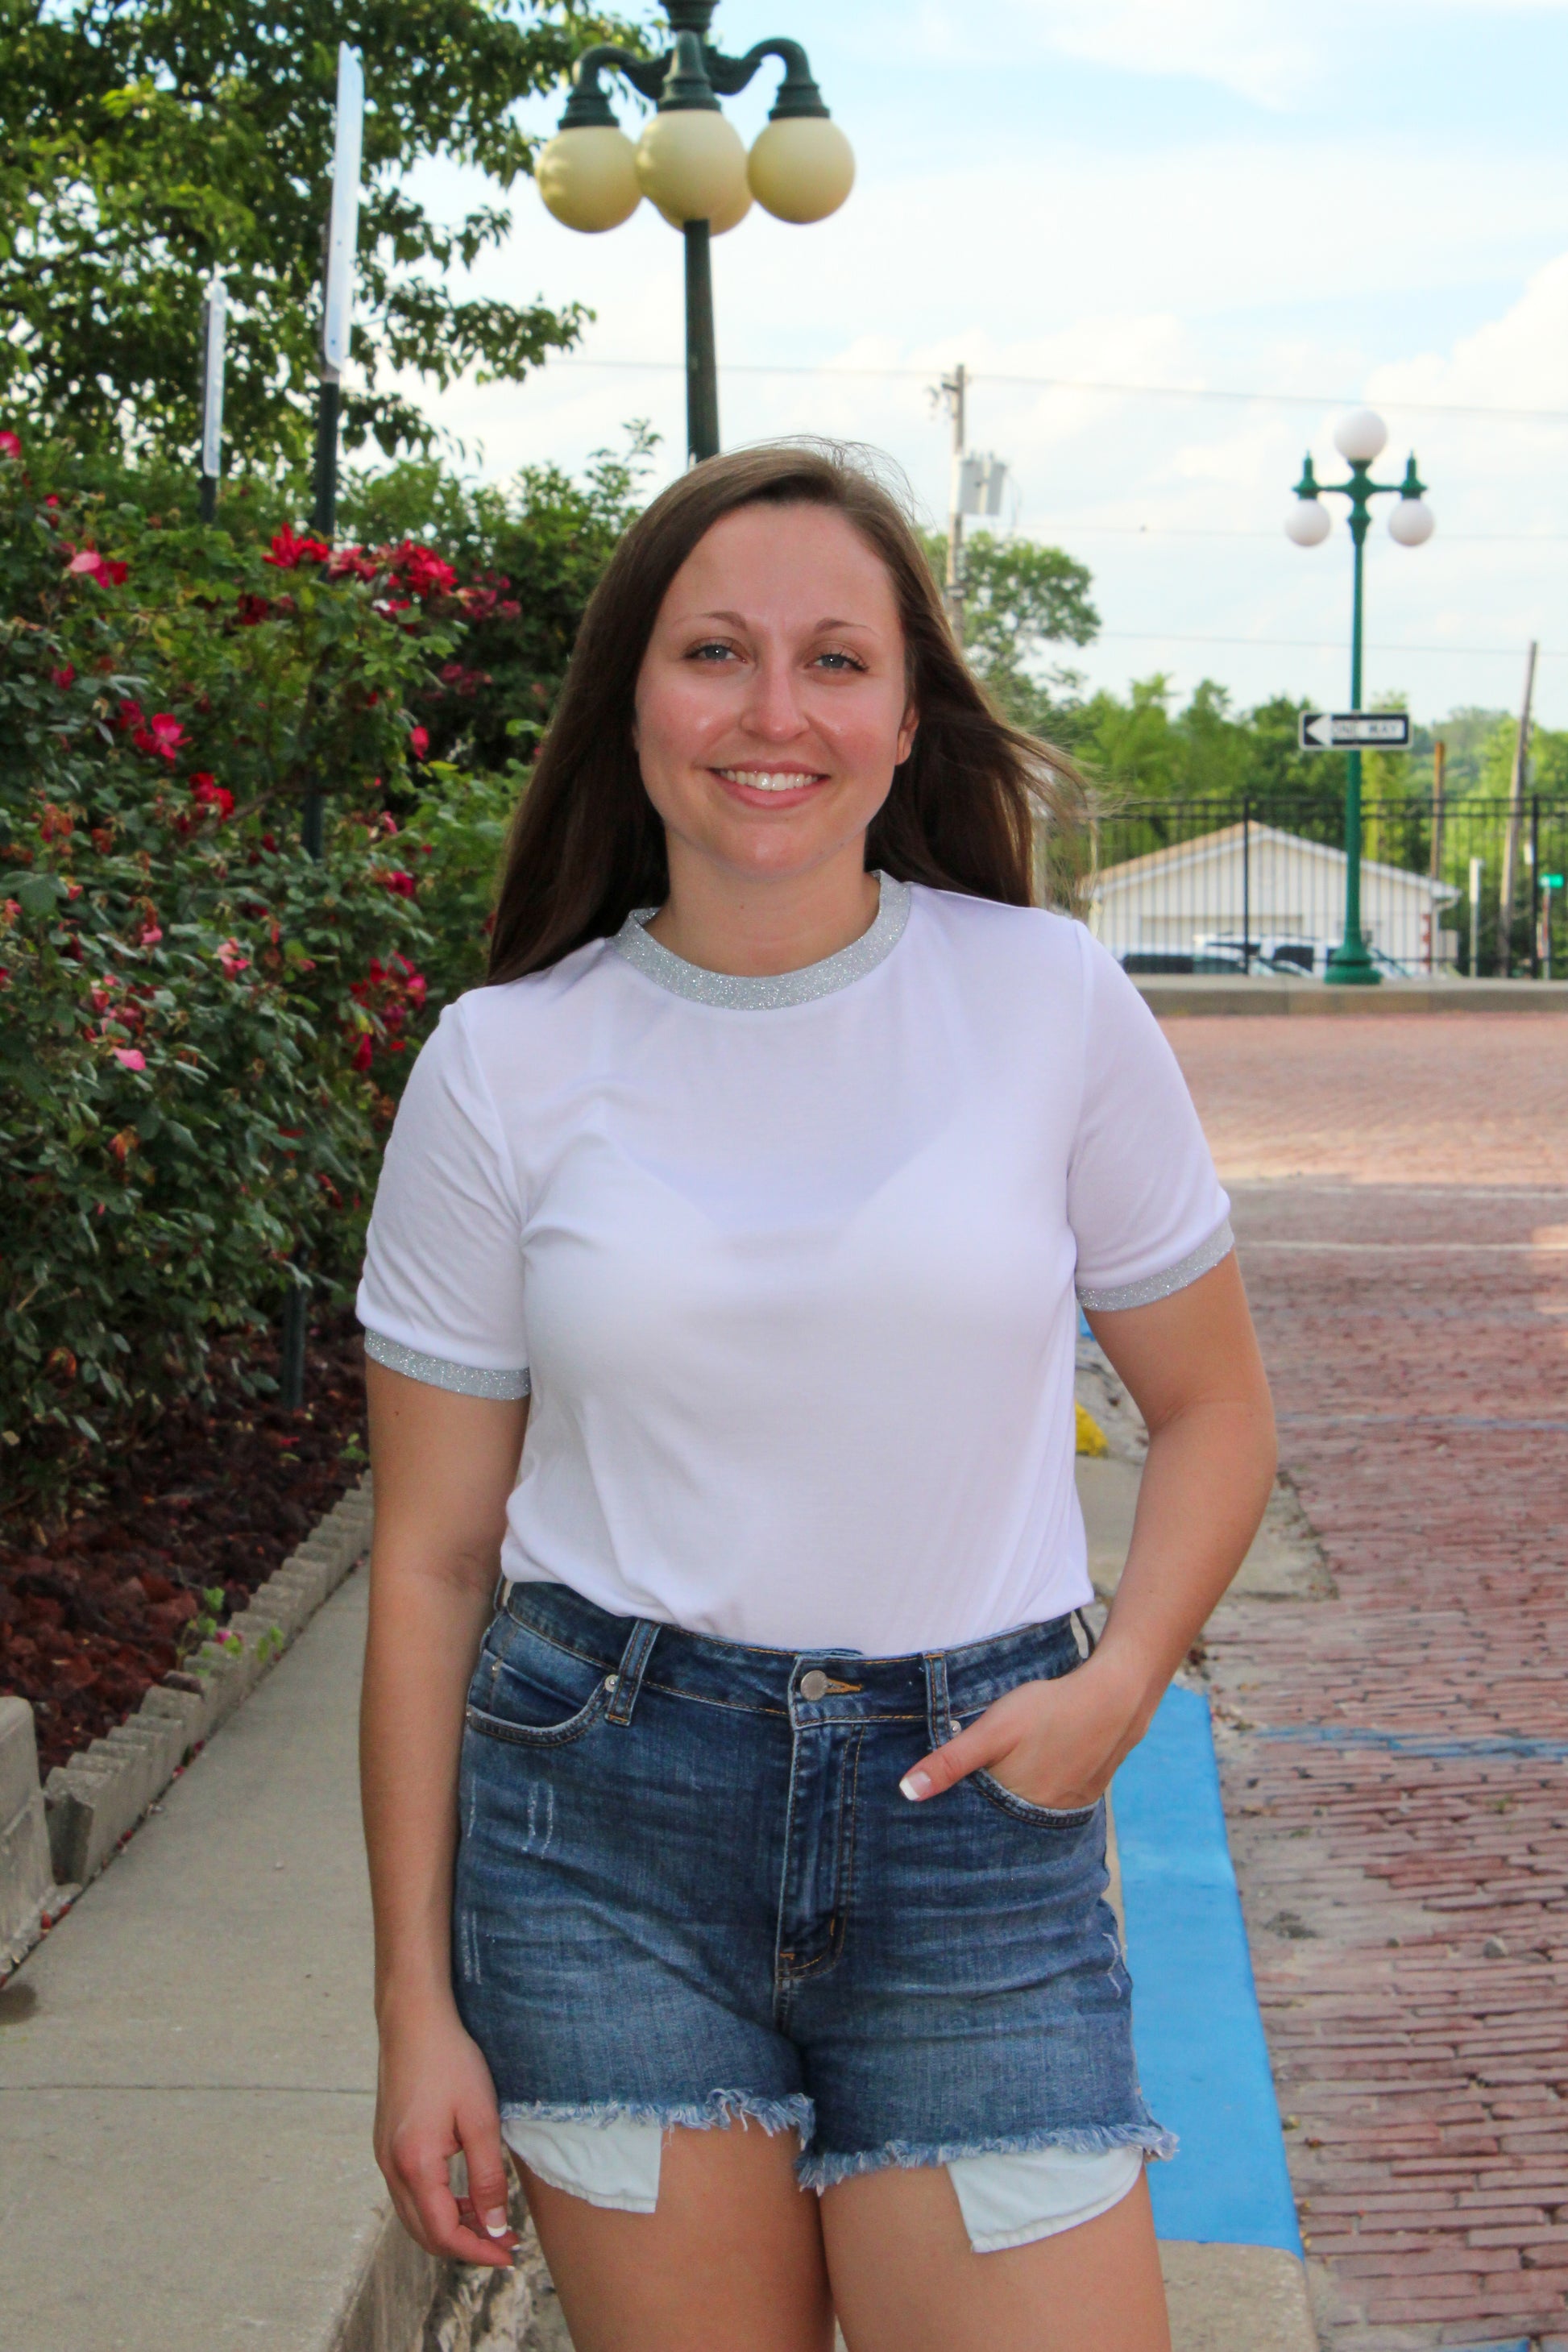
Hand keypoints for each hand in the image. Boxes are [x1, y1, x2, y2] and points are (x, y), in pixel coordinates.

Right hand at [374, 1996, 519, 2267]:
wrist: (413, 2021)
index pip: (443, 2233)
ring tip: (490, 2221)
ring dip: (451, 2227)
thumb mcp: (481, 2119)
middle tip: (504, 2244)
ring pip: (415, 2216)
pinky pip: (409, 2194)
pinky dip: (437, 2206)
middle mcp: (391, 2169)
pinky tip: (464, 2195)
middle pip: (425, 2233)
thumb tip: (495, 2227)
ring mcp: (384, 2158)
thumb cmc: (450, 2062)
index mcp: (415, 2166)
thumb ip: (488, 2178)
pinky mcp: (386, 2146)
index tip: (510, 2254)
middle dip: (466, 2245)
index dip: (478, 2251)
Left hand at [899, 1649, 1152, 1811]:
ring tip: (1006, 1782)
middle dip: (988, 1813)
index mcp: (1016, 1806)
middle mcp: (1044, 1816)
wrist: (1115, 1697)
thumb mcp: (992, 1731)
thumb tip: (906, 1793)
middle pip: (1006, 1820)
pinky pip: (1057, 1802)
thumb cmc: (1047, 1709)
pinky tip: (1037, 1773)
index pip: (979, 1824)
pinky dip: (1042, 1793)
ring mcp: (1070, 1807)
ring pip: (1032, 1811)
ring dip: (1017, 1803)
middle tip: (972, 1792)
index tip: (940, 1814)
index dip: (960, 1817)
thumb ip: (950, 1762)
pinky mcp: (1089, 1793)